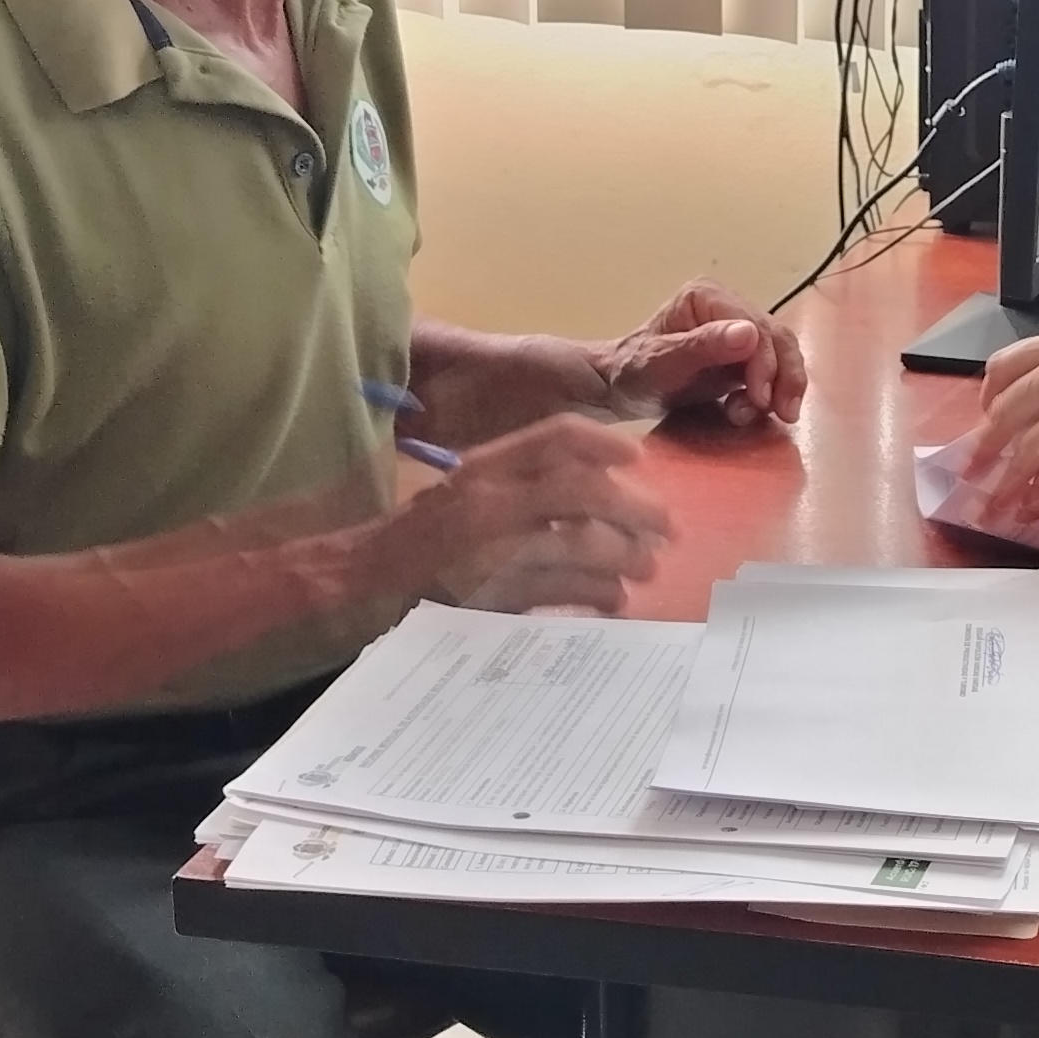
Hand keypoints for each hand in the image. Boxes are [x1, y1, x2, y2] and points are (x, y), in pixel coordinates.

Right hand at [375, 409, 671, 615]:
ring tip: (647, 568)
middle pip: (583, 491)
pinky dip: (597, 594)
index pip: (556, 438)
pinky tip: (614, 599)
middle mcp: (491, 500)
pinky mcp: (495, 594)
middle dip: (635, 509)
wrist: (370, 576)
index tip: (640, 456)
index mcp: (487, 466)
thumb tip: (606, 486)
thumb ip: (526, 481)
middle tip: (667, 527)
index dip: (605, 443)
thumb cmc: (431, 533)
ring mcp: (492, 549)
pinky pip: (564, 590)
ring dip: (625, 556)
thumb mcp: (472, 490)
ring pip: (581, 544)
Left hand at [591, 281, 807, 428]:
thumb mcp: (662, 363)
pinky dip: (774, 392)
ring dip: (783, 386)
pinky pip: (773, 368)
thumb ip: (702, 347)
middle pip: (776, 337)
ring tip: (773, 415)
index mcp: (708, 296)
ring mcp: (738, 328)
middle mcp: (728, 305)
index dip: (765, 363)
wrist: (621, 389)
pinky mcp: (743, 353)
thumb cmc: (634, 373)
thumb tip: (749, 333)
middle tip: (784, 413)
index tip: (761, 399)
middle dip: (784, 376)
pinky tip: (754, 411)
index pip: (753, 326)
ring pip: (782, 352)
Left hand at [958, 327, 1038, 533]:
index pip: (1007, 366)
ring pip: (1020, 452)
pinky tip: (1027, 511)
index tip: (985, 418)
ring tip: (992, 504)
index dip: (990, 398)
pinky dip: (1031, 501)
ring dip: (1003, 484)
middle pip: (1004, 412)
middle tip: (973, 468)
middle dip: (985, 447)